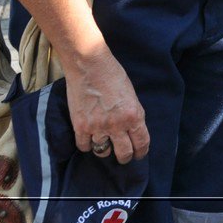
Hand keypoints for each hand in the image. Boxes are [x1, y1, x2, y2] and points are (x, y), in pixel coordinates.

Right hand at [65, 48, 149, 163]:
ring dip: (105, 150)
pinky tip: (89, 140)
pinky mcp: (80, 127)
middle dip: (125, 157)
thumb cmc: (113, 75)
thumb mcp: (131, 95)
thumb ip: (132, 114)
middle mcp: (118, 125)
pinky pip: (84, 146)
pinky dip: (87, 145)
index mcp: (134, 116)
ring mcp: (98, 127)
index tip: (138, 155)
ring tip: (105, 145)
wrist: (90, 66)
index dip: (141, 152)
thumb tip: (132, 129)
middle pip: (124, 153)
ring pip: (103, 152)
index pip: (142, 143)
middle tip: (123, 157)